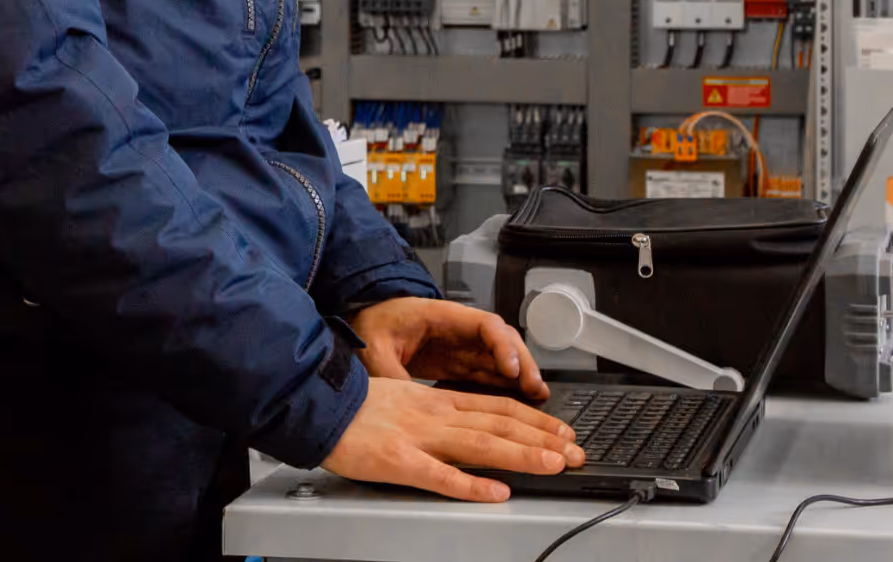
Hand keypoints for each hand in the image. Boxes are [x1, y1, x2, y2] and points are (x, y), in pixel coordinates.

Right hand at [322, 377, 582, 501]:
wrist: (316, 405)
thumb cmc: (356, 409)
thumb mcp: (406, 400)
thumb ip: (437, 413)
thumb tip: (469, 423)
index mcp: (438, 402)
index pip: (498, 407)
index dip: (536, 420)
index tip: (564, 431)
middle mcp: (436, 415)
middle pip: (499, 424)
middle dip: (542, 439)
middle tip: (576, 452)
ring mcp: (418, 437)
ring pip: (480, 444)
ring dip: (521, 455)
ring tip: (553, 465)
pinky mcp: (397, 461)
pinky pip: (439, 475)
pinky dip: (471, 484)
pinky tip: (496, 492)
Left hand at [353, 297, 548, 398]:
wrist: (365, 319)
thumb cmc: (372, 324)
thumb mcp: (375, 349)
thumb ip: (390, 373)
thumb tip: (402, 402)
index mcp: (442, 317)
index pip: (484, 325)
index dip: (502, 346)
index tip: (511, 367)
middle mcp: (458, 330)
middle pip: (502, 341)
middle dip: (522, 363)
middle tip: (535, 387)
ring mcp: (460, 347)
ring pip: (500, 359)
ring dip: (519, 376)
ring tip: (537, 398)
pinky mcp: (457, 363)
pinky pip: (487, 373)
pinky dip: (505, 386)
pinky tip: (518, 402)